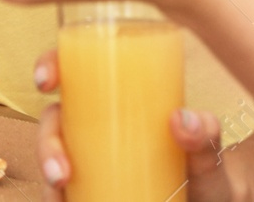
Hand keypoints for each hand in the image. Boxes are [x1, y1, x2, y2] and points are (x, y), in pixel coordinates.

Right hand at [32, 50, 239, 200]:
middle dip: (46, 144)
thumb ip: (205, 134)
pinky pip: (61, 193)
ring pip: (51, 158)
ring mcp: (91, 159)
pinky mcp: (90, 190)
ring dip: (46, 179)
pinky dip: (55, 199)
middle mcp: (96, 126)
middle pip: (53, 121)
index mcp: (118, 99)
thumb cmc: (206, 167)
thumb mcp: (208, 149)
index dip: (50, 65)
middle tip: (61, 173)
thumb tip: (181, 119)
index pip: (75, 71)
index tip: (47, 81)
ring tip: (61, 196)